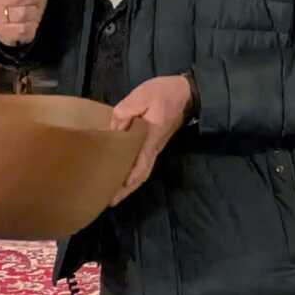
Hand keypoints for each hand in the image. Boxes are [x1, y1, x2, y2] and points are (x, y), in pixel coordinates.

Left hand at [109, 75, 192, 205]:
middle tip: (109, 201)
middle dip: (126, 190)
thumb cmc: (164, 93)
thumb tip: (114, 129)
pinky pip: (142, 163)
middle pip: (140, 175)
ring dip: (128, 184)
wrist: (185, 93)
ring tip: (113, 193)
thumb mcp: (142, 96)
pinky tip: (121, 174)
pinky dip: (132, 173)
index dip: (128, 180)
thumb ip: (126, 112)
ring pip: (142, 171)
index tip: (115, 192)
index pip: (140, 165)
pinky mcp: (153, 143)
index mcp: (150, 138)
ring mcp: (155, 147)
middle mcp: (153, 148)